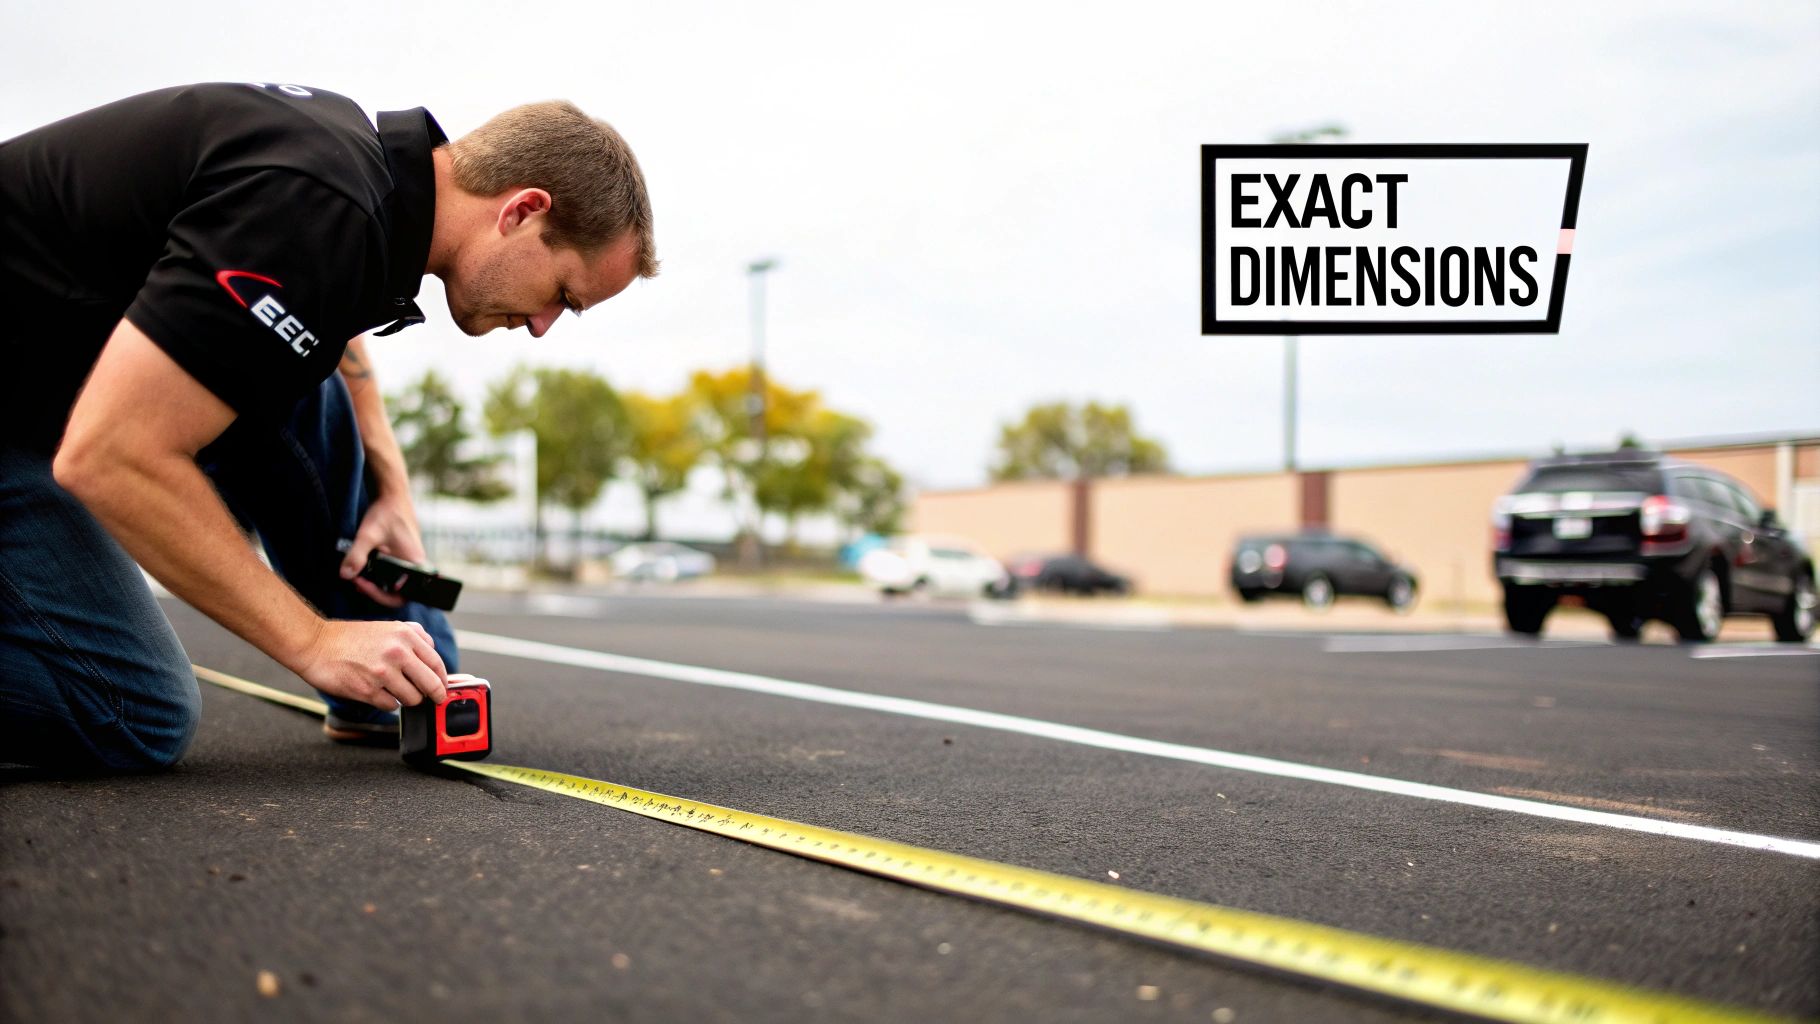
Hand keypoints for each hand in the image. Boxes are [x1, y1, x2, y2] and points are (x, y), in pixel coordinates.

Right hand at [295, 619, 447, 708]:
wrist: (316, 644)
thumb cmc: (350, 638)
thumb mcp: (388, 627)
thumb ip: (414, 637)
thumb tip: (434, 655)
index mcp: (405, 635)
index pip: (437, 663)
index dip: (443, 679)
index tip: (442, 687)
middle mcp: (397, 652)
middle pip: (431, 684)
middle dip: (434, 694)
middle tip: (433, 699)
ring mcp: (382, 673)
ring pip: (413, 698)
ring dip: (407, 698)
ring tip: (395, 690)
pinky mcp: (368, 690)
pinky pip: (391, 705)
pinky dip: (388, 702)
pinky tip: (378, 692)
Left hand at [339, 494, 425, 607]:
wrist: (393, 495)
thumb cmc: (385, 513)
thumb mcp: (367, 535)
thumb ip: (356, 556)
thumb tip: (345, 575)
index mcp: (413, 564)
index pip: (399, 596)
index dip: (378, 595)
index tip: (360, 584)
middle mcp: (417, 565)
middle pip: (397, 592)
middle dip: (375, 591)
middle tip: (357, 582)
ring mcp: (412, 560)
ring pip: (395, 582)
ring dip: (376, 582)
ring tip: (359, 576)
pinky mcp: (406, 555)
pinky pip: (395, 572)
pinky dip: (381, 573)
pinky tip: (367, 566)